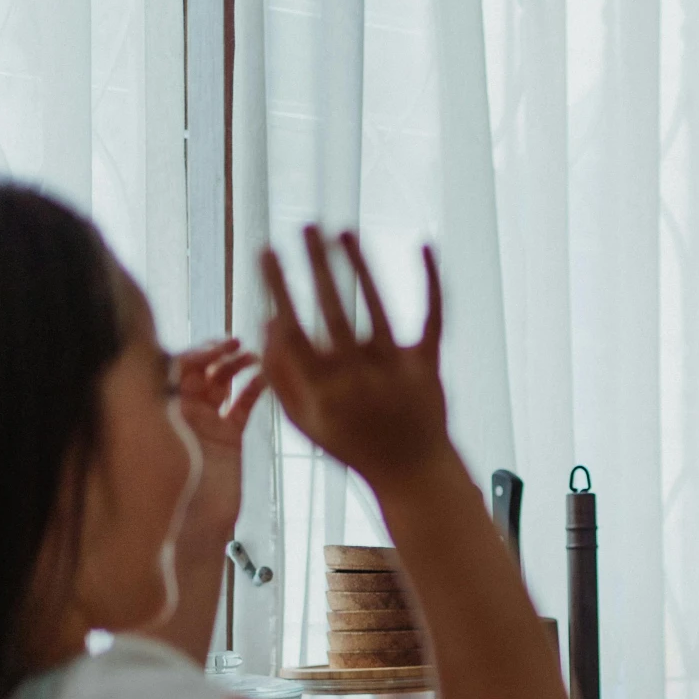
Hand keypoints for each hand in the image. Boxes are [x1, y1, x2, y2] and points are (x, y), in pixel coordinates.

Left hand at [174, 338, 259, 530]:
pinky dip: (254, 390)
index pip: (176, 367)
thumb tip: (162, 357)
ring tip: (253, 356)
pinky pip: (241, 405)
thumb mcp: (165, 432)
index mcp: (162, 408)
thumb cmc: (173, 483)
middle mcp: (182, 411)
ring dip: (237, 366)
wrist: (197, 522)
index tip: (215, 348)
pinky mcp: (229, 436)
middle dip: (217, 353)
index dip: (195, 352)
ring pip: (223, 383)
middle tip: (235, 344)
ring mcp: (207, 422)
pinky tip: (265, 378)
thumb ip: (165, 395)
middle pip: (200, 370)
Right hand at [259, 228, 453, 492]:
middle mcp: (360, 378)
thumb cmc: (352, 443)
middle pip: (334, 309)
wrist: (412, 472)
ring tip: (342, 231)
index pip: (293, 327)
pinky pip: (433, 316)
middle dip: (316, 264)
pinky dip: (431, 280)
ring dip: (359, 265)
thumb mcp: (305, 421)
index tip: (266, 250)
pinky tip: (424, 243)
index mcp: (324, 391)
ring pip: (378, 306)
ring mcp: (397, 370)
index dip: (278, 286)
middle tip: (304, 225)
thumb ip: (280, 377)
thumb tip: (265, 321)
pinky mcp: (429, 366)